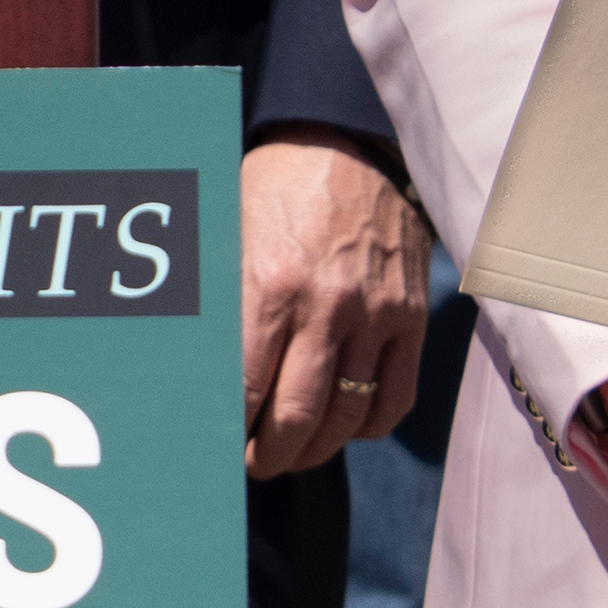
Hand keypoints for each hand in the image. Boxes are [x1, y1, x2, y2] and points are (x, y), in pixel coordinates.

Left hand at [242, 132, 428, 476]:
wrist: (348, 144)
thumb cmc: (274, 186)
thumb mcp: (232, 230)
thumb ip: (223, 298)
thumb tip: (197, 367)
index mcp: (271, 282)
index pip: (246, 387)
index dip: (232, 431)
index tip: (221, 447)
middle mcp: (326, 306)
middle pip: (297, 417)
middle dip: (269, 455)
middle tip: (256, 463)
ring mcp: (375, 316)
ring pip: (347, 419)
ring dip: (316, 451)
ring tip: (294, 453)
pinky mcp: (410, 319)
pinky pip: (394, 400)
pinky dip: (367, 427)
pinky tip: (345, 427)